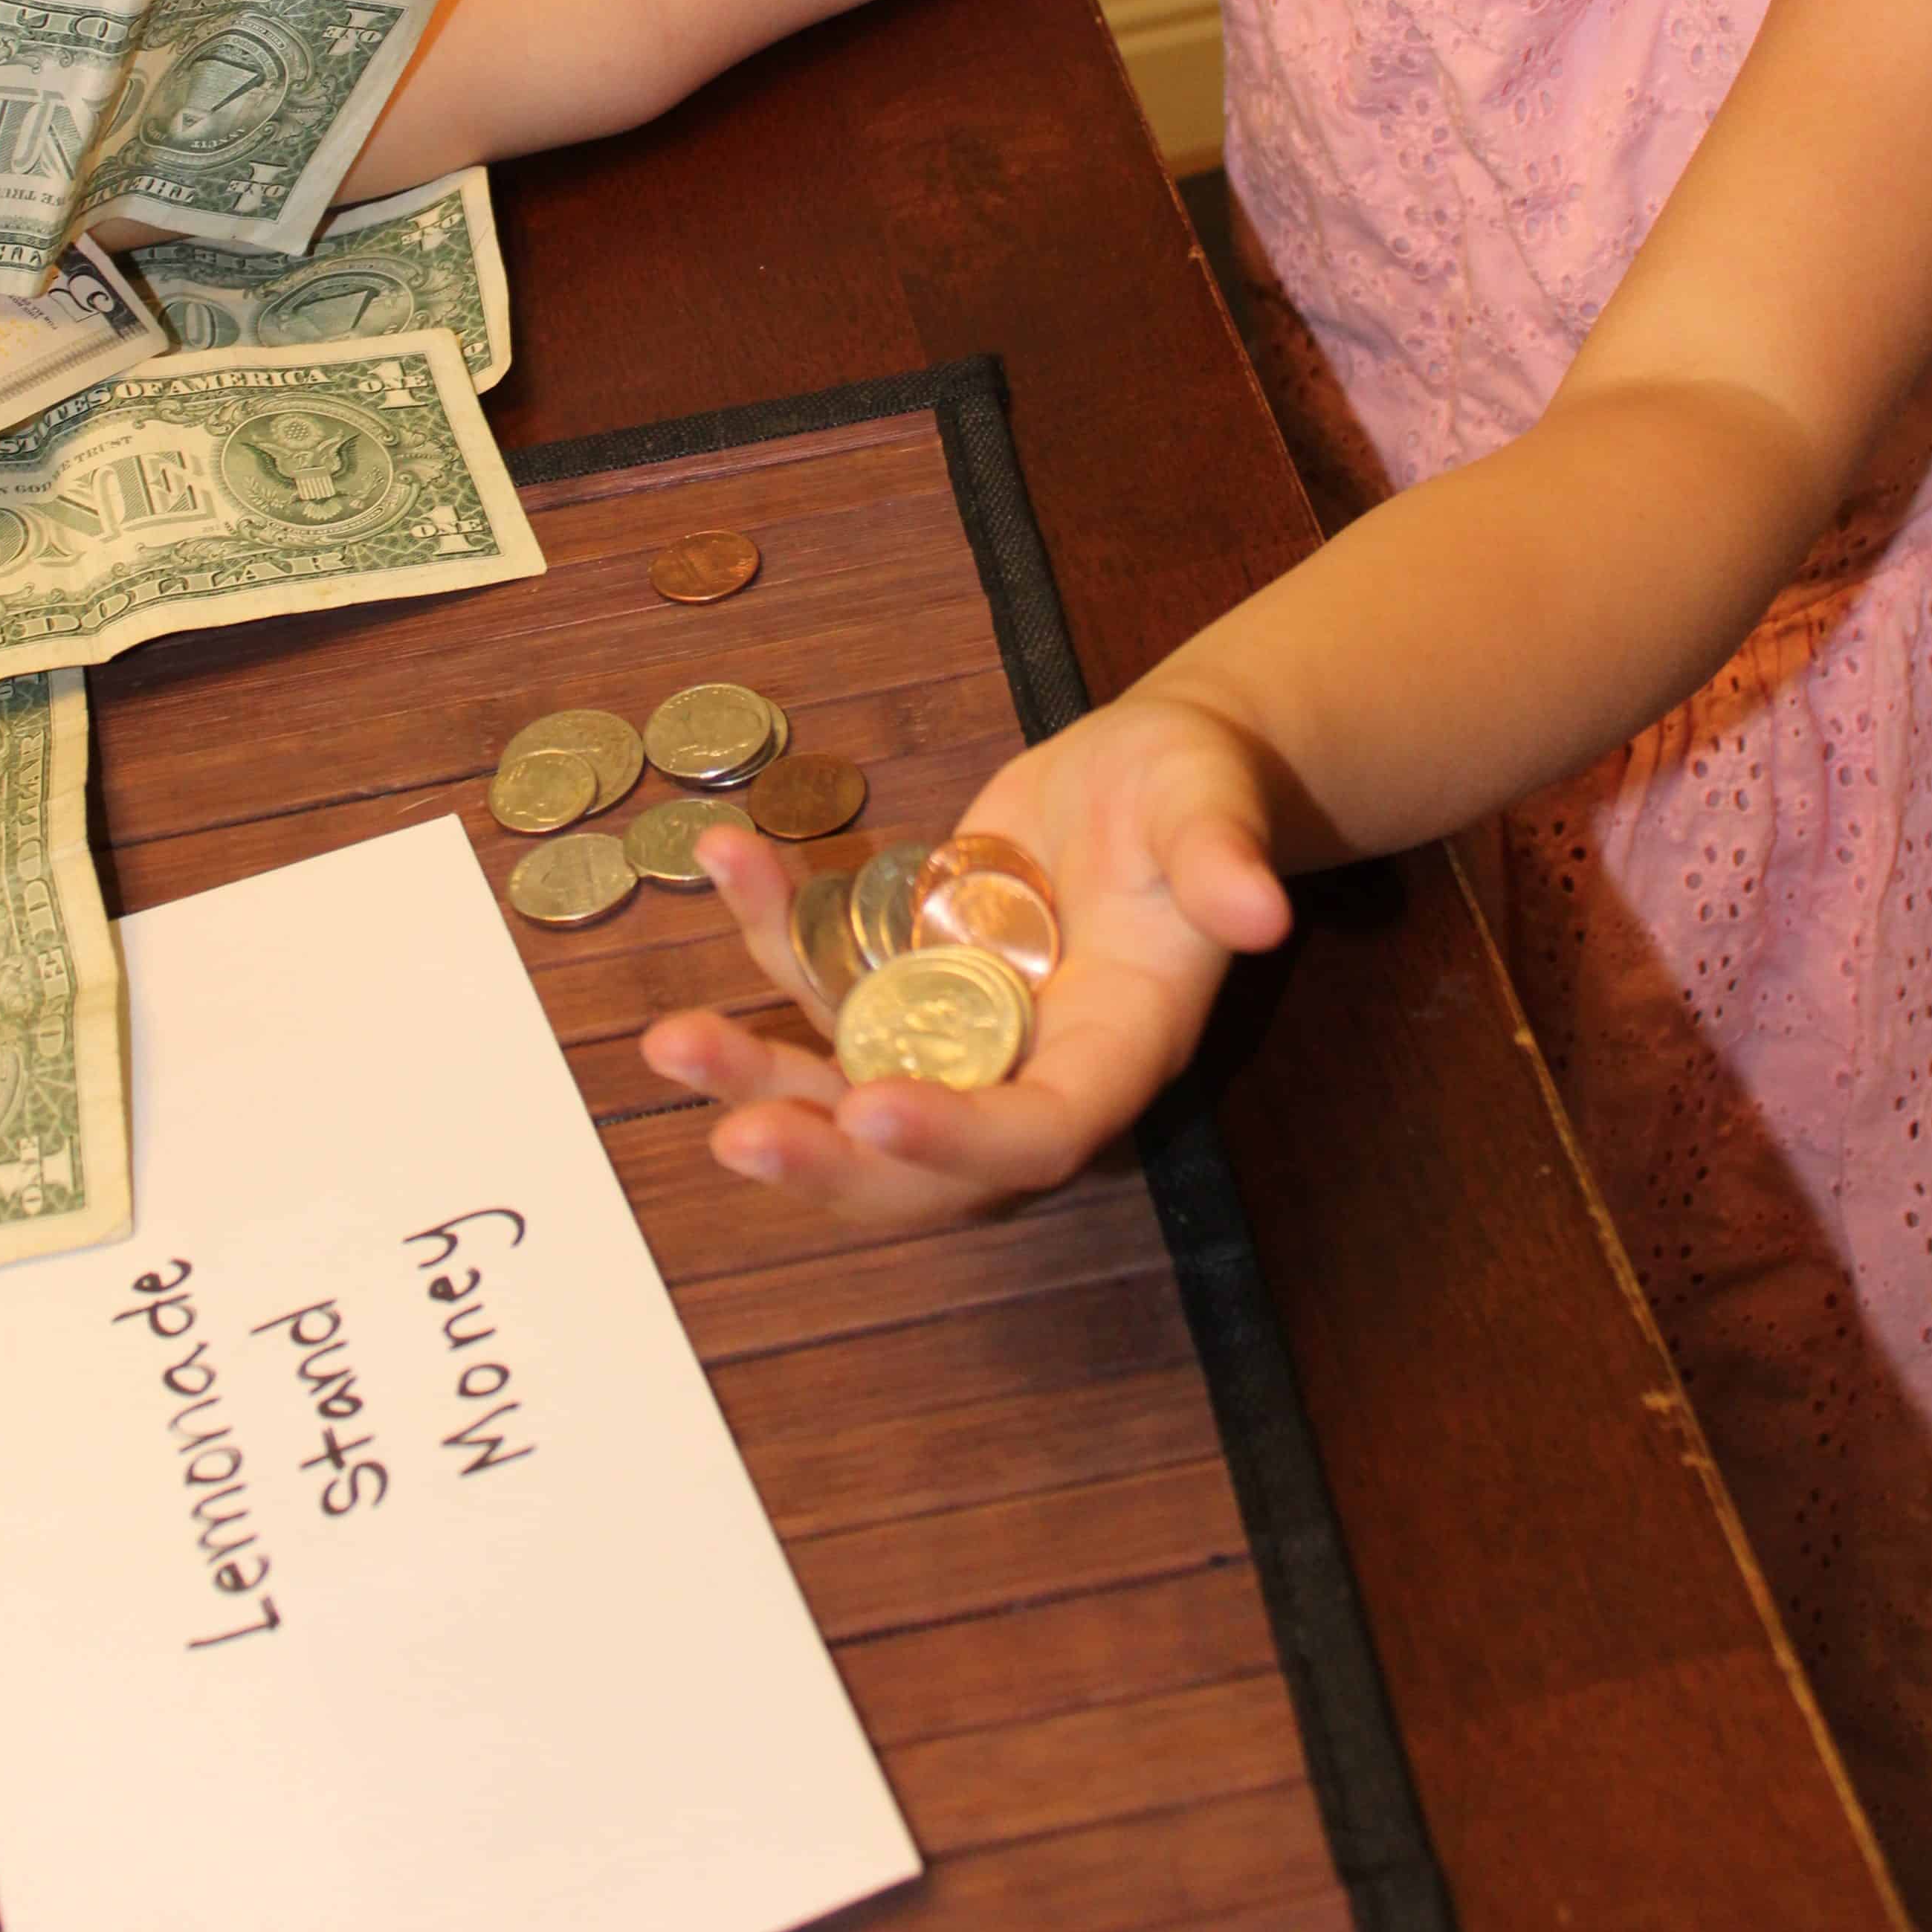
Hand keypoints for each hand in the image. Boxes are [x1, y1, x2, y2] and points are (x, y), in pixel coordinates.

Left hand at [639, 693, 1291, 1230]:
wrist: (1149, 770)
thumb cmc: (1194, 791)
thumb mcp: (1214, 809)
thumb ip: (1225, 862)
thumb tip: (1261, 908)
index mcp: (1114, 1051)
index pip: (1039, 1132)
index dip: (958, 1136)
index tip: (871, 1105)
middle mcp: (1027, 1066)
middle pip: (920, 1160)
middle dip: (826, 1161)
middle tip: (735, 1137)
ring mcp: (955, 1031)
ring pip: (843, 1088)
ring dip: (757, 1076)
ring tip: (670, 1041)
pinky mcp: (904, 977)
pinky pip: (820, 977)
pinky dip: (766, 931)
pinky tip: (724, 857)